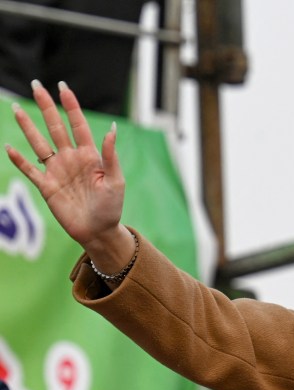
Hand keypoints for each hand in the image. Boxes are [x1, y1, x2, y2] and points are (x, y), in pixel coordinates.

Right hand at [5, 80, 134, 270]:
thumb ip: (110, 156)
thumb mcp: (115, 181)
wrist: (98, 231)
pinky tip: (9, 147)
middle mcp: (71, 159)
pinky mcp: (47, 187)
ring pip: (39, 143)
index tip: (62, 87)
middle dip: (46, 107)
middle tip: (36, 85)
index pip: (78, 125)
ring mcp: (57, 171)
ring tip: (16, 109)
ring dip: (28, 127)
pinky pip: (30, 170)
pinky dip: (19, 160)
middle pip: (55, 127)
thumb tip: (111, 129)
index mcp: (90, 155)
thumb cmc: (111, 207)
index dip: (71, 106)